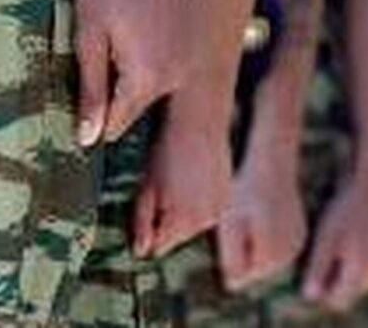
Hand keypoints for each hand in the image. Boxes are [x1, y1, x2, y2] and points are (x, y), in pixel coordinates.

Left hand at [75, 0, 191, 145]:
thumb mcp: (89, 35)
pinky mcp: (190, 42)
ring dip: (126, 71)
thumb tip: (87, 138)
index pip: (114, 124)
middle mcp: (175, 76)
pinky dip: (143, 55)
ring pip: (146, 87)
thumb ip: (91, 90)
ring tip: (114, 29)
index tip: (72, 90)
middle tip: (93, 45)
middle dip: (108, 90)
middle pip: (131, 107)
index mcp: (147, 79)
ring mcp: (187, 59)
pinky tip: (131, 22)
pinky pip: (161, 67)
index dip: (88, 114)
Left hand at [133, 106, 232, 257]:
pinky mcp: (228, 195)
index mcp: (183, 219)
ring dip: (182, 212)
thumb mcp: (147, 184)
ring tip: (175, 181)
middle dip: (165, 222)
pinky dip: (198, 201)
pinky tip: (191, 179)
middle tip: (157, 193)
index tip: (141, 223)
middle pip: (178, 237)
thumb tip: (140, 249)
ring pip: (193, 224)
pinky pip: (208, 209)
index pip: (160, 247)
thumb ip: (142, 220)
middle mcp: (206, 219)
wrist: (199, 118)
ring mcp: (220, 207)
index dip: (148, 235)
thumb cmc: (170, 146)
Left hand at [217, 139, 306, 291]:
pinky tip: (262, 213)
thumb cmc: (246, 191)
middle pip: (254, 267)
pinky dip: (265, 236)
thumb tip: (233, 286)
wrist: (272, 163)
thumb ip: (230, 257)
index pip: (240, 275)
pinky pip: (275, 246)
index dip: (229, 254)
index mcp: (271, 255)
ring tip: (251, 214)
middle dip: (242, 251)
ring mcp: (298, 245)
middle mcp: (289, 255)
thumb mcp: (230, 224)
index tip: (232, 227)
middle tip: (240, 219)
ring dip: (253, 243)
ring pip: (265, 257)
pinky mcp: (300, 234)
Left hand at [301, 183, 367, 311]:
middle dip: (333, 280)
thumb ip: (318, 269)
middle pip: (349, 291)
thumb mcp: (325, 239)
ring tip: (334, 242)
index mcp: (359, 273)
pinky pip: (366, 268)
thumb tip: (309, 296)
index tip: (311, 270)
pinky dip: (355, 260)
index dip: (322, 289)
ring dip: (344, 270)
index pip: (337, 300)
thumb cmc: (344, 211)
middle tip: (320, 253)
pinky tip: (346, 238)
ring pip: (358, 280)